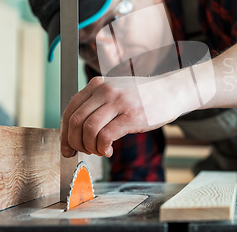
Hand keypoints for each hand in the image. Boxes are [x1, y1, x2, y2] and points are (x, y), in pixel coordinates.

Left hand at [61, 74, 190, 157]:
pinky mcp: (131, 116)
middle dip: (74, 143)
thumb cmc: (144, 95)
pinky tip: (109, 151)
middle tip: (82, 152)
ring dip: (89, 147)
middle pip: (75, 122)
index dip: (65, 133)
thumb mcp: (116, 91)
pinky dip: (102, 148)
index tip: (67, 147)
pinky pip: (106, 136)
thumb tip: (77, 129)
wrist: (172, 91)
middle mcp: (105, 91)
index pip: (70, 110)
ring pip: (88, 130)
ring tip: (99, 151)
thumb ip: (98, 103)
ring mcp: (119, 103)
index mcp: (98, 84)